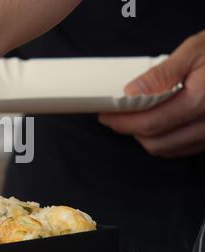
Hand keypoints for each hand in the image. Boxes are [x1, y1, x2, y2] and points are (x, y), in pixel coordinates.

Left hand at [99, 30, 204, 157]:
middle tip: (115, 117)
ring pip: (167, 149)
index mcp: (200, 101)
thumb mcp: (194, 51)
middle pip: (155, 142)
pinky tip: (157, 123)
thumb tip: (131, 91)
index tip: (106, 115)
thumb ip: (161, 74)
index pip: (149, 123)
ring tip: (135, 118)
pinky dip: (163, 140)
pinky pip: (182, 148)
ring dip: (145, 137)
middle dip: (130, 131)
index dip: (122, 122)